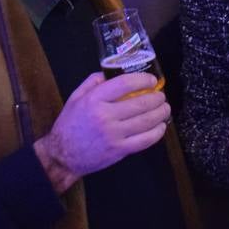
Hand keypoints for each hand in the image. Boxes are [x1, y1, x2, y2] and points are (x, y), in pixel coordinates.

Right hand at [33, 72, 169, 193]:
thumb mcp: (75, 98)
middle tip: (161, 95)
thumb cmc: (69, 125)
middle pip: (141, 103)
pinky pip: (145, 140)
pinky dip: (157, 132)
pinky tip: (160, 127)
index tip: (152, 80)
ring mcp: (114, 134)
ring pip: (146, 121)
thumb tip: (110, 72)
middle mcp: (105, 116)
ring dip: (161, 113)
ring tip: (165, 108)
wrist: (63, 156)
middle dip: (157, 97)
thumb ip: (92, 82)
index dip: (142, 80)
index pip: (125, 84)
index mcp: (94, 99)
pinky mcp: (120, 150)